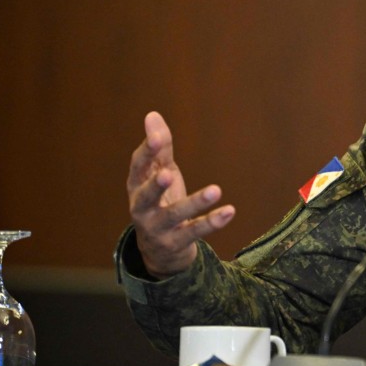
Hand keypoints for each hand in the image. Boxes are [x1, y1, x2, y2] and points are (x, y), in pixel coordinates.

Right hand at [126, 111, 234, 278]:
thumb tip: (152, 115)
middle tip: (167, 173)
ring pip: (174, 216)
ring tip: (215, 190)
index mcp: (137, 186)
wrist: (160, 250)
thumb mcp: (159, 173)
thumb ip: (159, 147)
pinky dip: (212, 222)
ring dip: (194, 203)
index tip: (155, 137)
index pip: (138, 167)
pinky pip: (195, 232)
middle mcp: (142, 209)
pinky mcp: (176, 242)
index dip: (146, 152)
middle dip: (155, 186)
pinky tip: (229, 210)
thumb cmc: (160, 201)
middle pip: (145, 196)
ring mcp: (157, 228)